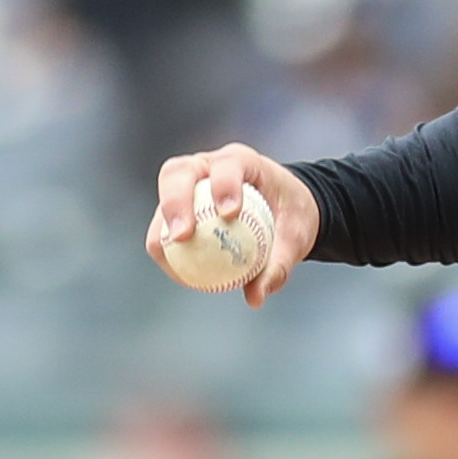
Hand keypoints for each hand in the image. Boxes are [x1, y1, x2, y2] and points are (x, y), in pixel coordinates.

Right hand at [150, 146, 320, 307]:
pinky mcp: (180, 203)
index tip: (230, 213)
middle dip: (176, 201)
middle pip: (179, 172)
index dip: (224, 185)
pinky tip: (177, 272)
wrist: (283, 210)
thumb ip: (279, 264)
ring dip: (162, 227)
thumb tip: (256, 297)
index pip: (228, 164)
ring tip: (168, 260)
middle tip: (183, 235)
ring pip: (163, 196)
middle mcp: (209, 165)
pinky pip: (164, 223)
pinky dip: (166, 245)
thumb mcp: (295, 238)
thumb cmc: (291, 215)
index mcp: (242, 161)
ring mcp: (189, 182)